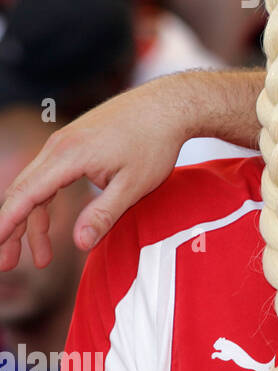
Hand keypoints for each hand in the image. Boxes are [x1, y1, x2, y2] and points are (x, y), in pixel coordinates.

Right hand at [0, 84, 187, 268]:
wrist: (168, 105)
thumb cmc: (155, 143)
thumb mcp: (134, 185)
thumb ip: (104, 214)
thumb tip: (78, 244)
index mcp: (68, 156)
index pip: (26, 194)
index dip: (6, 223)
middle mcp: (57, 146)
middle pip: (22, 192)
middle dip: (12, 230)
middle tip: (8, 265)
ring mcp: (63, 143)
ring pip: (34, 187)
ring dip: (32, 222)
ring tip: (42, 258)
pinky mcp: (73, 144)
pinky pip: (48, 177)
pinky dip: (46, 203)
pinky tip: (53, 227)